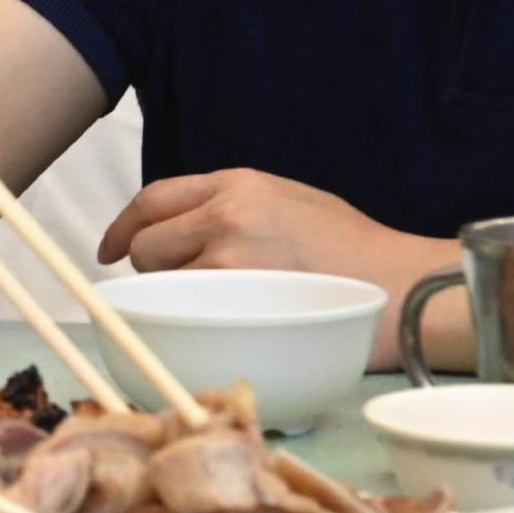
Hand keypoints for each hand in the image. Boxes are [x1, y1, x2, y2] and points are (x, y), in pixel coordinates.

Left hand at [104, 169, 456, 339]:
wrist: (403, 286)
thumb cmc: (356, 255)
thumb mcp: (292, 203)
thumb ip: (237, 209)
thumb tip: (189, 230)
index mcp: (240, 183)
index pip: (154, 198)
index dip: (123, 227)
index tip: (110, 250)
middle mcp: (227, 212)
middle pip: (145, 243)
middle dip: (150, 270)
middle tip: (181, 290)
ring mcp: (229, 257)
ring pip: (160, 283)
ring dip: (173, 300)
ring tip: (220, 310)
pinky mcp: (237, 300)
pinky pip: (184, 314)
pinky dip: (192, 325)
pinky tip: (224, 329)